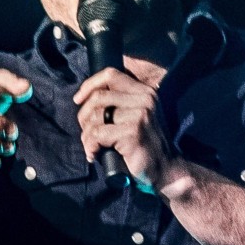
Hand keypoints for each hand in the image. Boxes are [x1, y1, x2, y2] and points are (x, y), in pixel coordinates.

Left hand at [73, 67, 171, 188]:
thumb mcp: (136, 116)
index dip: (89, 85)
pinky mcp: (132, 132)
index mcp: (144, 91)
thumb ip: (118, 103)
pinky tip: (94, 154)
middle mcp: (144, 99)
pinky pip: (97, 134)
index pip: (110, 74)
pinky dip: (90, 146)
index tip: (78, 100)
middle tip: (86, 133)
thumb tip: (84, 98)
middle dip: (84, 116)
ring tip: (91, 146)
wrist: (166, 170)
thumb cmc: (144, 145)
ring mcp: (139, 115)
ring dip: (86, 135)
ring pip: (95, 116)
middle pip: (98, 96)